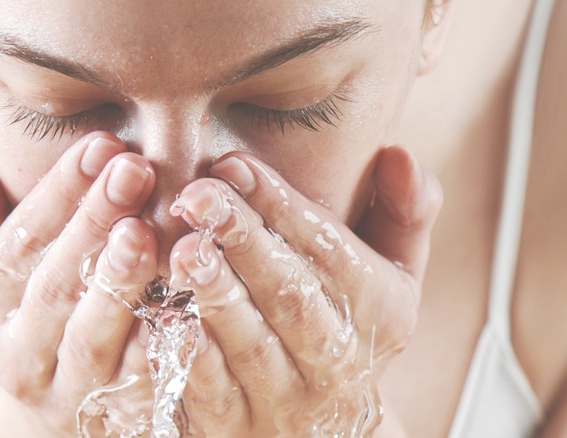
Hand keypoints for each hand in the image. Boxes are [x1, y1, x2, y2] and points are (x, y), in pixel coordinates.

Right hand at [0, 132, 158, 434]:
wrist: (52, 407)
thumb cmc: (29, 314)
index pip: (19, 240)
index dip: (60, 191)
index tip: (101, 145)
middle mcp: (16, 352)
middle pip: (54, 285)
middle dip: (93, 223)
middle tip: (132, 170)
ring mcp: (64, 389)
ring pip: (91, 336)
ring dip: (119, 282)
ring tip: (145, 230)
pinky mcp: (112, 414)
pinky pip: (139, 377)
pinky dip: (160, 340)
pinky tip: (184, 297)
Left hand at [168, 146, 441, 435]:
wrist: (325, 428)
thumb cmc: (345, 326)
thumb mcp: (392, 276)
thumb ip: (402, 214)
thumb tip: (399, 152)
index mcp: (378, 313)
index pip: (329, 251)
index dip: (281, 205)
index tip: (233, 165)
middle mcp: (336, 361)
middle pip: (291, 296)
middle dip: (245, 241)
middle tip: (199, 196)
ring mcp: (285, 400)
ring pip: (251, 346)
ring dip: (216, 295)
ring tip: (182, 248)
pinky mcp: (235, 426)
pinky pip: (211, 391)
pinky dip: (188, 353)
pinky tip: (164, 313)